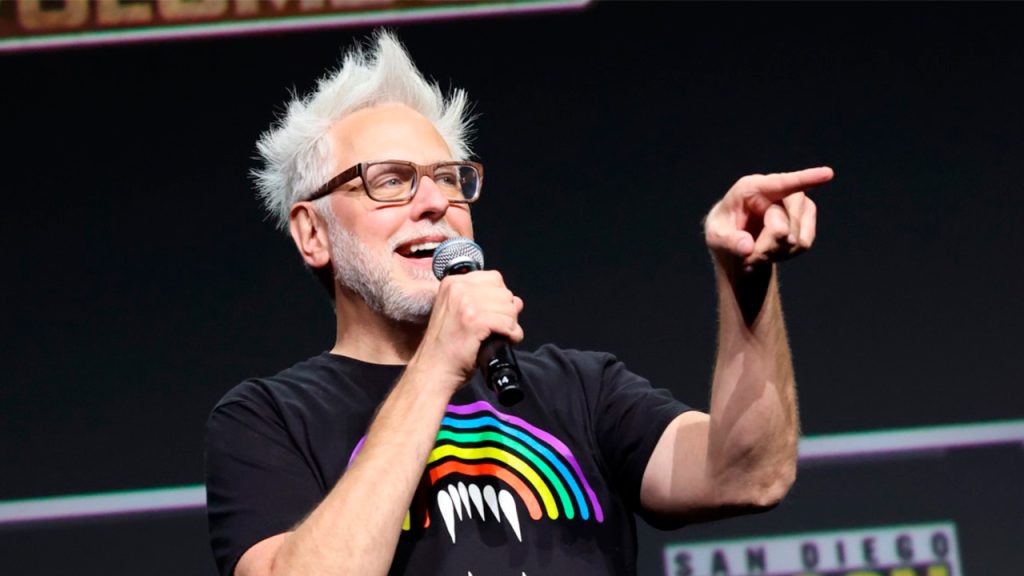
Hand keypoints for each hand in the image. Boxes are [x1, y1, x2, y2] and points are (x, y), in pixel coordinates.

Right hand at [411, 270, 523, 391]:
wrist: (433, 369)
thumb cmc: (446, 347)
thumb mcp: (462, 316)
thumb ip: (487, 303)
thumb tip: (517, 302)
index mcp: (452, 283)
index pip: (494, 278)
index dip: (499, 297)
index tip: (494, 313)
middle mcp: (458, 288)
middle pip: (504, 292)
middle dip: (507, 312)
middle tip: (498, 328)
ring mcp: (466, 304)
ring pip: (509, 308)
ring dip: (511, 324)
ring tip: (501, 335)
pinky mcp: (475, 321)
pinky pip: (508, 323)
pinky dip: (513, 335)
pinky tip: (506, 341)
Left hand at [704, 167, 833, 269]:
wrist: (737, 243)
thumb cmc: (724, 232)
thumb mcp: (716, 237)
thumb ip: (728, 242)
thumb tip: (746, 247)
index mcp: (751, 187)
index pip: (781, 184)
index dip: (805, 179)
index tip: (828, 174)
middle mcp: (777, 190)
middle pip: (783, 227)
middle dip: (765, 248)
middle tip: (748, 256)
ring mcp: (795, 203)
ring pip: (796, 238)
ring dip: (775, 253)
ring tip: (757, 253)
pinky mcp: (806, 218)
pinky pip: (804, 243)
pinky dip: (786, 254)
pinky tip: (772, 251)